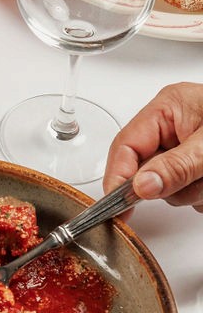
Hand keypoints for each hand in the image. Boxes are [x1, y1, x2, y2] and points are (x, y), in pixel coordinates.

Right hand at [102, 83, 202, 209]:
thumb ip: (176, 166)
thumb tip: (141, 187)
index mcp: (168, 108)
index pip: (126, 145)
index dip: (118, 176)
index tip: (117, 205)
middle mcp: (174, 127)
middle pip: (147, 170)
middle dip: (170, 185)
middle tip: (195, 182)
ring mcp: (186, 148)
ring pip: (169, 186)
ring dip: (191, 192)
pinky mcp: (199, 165)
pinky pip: (187, 191)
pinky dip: (201, 194)